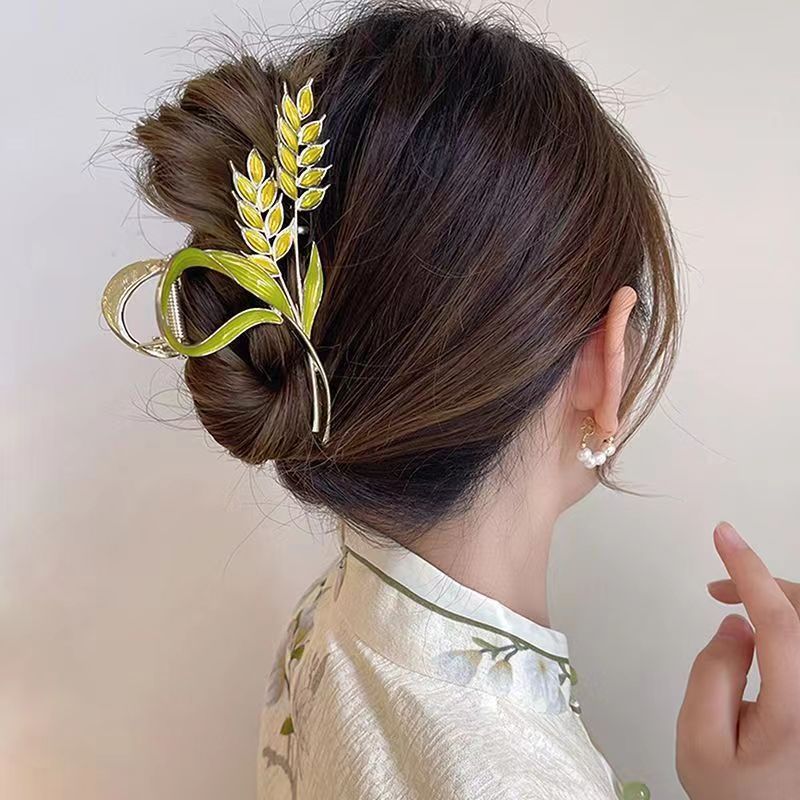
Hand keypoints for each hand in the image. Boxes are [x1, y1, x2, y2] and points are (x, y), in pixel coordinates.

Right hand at [676, 522, 799, 798]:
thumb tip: (734, 625)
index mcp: (798, 710)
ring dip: (778, 601)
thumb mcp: (699, 743)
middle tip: (718, 586)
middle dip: (764, 584)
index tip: (724, 534)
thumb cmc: (739, 797)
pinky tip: (766, 628)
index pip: (780, 621)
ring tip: (734, 603)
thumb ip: (711, 674)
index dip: (750, 570)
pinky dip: (789, 622)